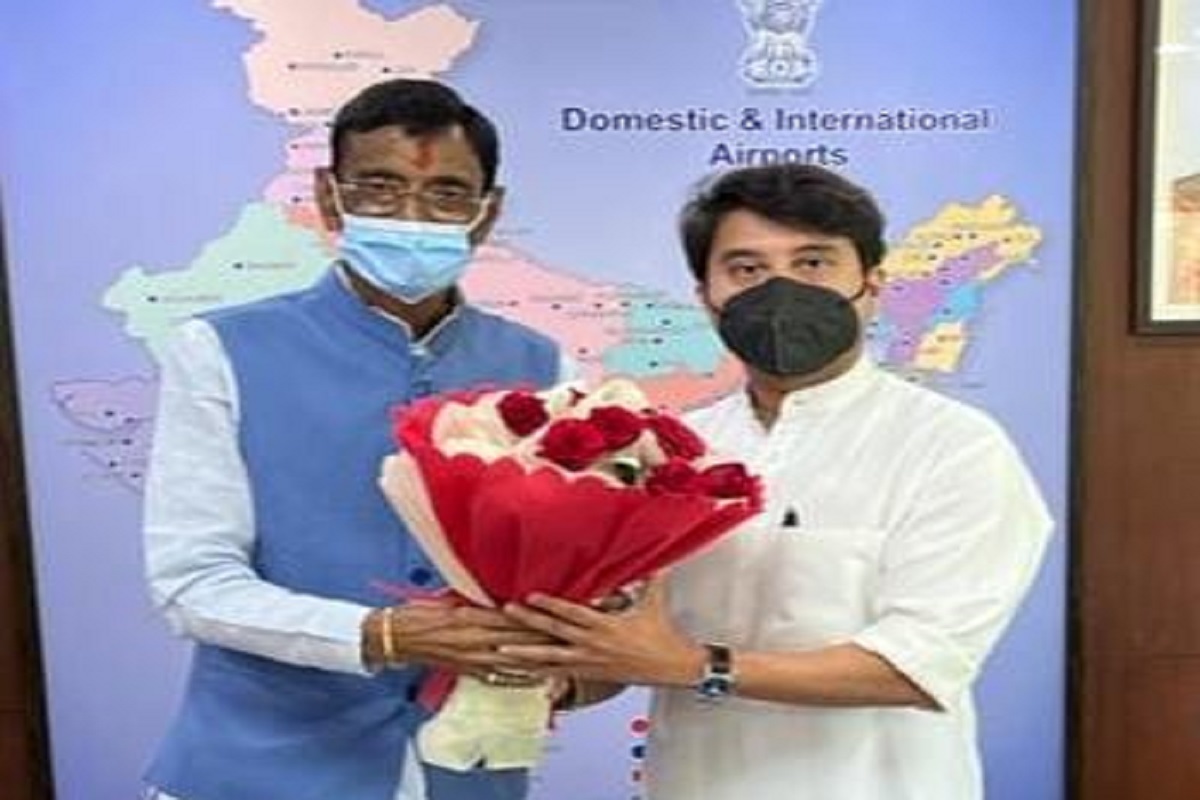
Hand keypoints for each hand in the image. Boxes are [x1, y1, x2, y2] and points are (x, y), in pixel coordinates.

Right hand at [367, 601, 555, 680]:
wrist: (397, 636)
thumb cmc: (421, 613)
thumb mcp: (451, 600)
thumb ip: (477, 600)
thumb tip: (500, 596)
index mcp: (472, 615)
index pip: (512, 616)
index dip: (536, 615)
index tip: (557, 611)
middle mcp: (475, 638)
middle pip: (517, 637)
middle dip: (544, 636)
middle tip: (570, 635)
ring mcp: (472, 658)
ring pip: (513, 658)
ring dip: (537, 658)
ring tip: (562, 657)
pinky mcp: (467, 671)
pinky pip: (497, 677)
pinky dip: (517, 678)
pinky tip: (535, 679)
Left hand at [499, 579, 705, 687]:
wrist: (672, 667)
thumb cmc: (662, 636)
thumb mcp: (654, 603)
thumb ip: (650, 579)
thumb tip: (654, 557)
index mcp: (606, 625)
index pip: (572, 612)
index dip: (550, 604)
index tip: (530, 596)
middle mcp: (593, 645)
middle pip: (554, 633)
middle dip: (528, 622)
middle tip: (506, 612)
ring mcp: (588, 662)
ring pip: (549, 659)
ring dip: (523, 655)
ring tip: (499, 651)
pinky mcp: (589, 675)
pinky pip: (558, 674)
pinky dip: (538, 672)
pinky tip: (521, 671)